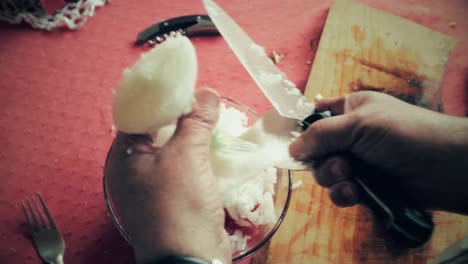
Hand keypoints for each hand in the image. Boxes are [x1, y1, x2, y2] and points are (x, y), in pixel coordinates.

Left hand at [104, 88, 231, 262]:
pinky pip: (185, 166)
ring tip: (211, 115)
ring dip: (193, 133)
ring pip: (174, 148)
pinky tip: (215, 142)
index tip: (182, 81)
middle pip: (157, 129)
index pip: (138, 112)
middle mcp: (135, 167)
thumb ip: (196, 121)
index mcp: (125, 155)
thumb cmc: (178, 203)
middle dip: (180, 113)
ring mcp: (155, 183)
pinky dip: (199, 153)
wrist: (190, 256)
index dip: (160, 95)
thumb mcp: (186, 155)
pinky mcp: (175, 195)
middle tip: (201, 97)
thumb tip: (207, 92)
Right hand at [290, 91, 467, 213]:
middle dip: (322, 160)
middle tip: (340, 163)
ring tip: (351, 178)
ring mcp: (357, 162)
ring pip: (325, 173)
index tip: (295, 142)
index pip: (317, 115)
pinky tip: (354, 193)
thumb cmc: (402, 133)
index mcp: (349, 110)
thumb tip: (291, 149)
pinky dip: (343, 194)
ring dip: (333, 178)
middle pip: (316, 150)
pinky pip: (340, 192)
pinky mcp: (364, 187)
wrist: (443, 167)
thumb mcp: (358, 124)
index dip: (304, 128)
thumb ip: (321, 135)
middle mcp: (350, 136)